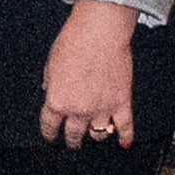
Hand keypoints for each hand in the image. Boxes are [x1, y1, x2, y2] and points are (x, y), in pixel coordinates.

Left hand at [38, 1, 141, 150]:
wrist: (100, 32)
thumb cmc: (73, 42)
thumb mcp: (51, 63)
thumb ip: (50, 82)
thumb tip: (49, 90)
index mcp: (57, 101)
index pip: (50, 127)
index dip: (50, 134)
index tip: (51, 136)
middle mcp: (78, 110)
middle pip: (74, 135)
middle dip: (72, 140)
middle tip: (72, 141)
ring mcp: (101, 108)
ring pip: (99, 134)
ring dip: (96, 136)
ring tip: (95, 134)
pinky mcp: (121, 102)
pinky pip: (125, 127)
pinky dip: (125, 136)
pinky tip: (124, 142)